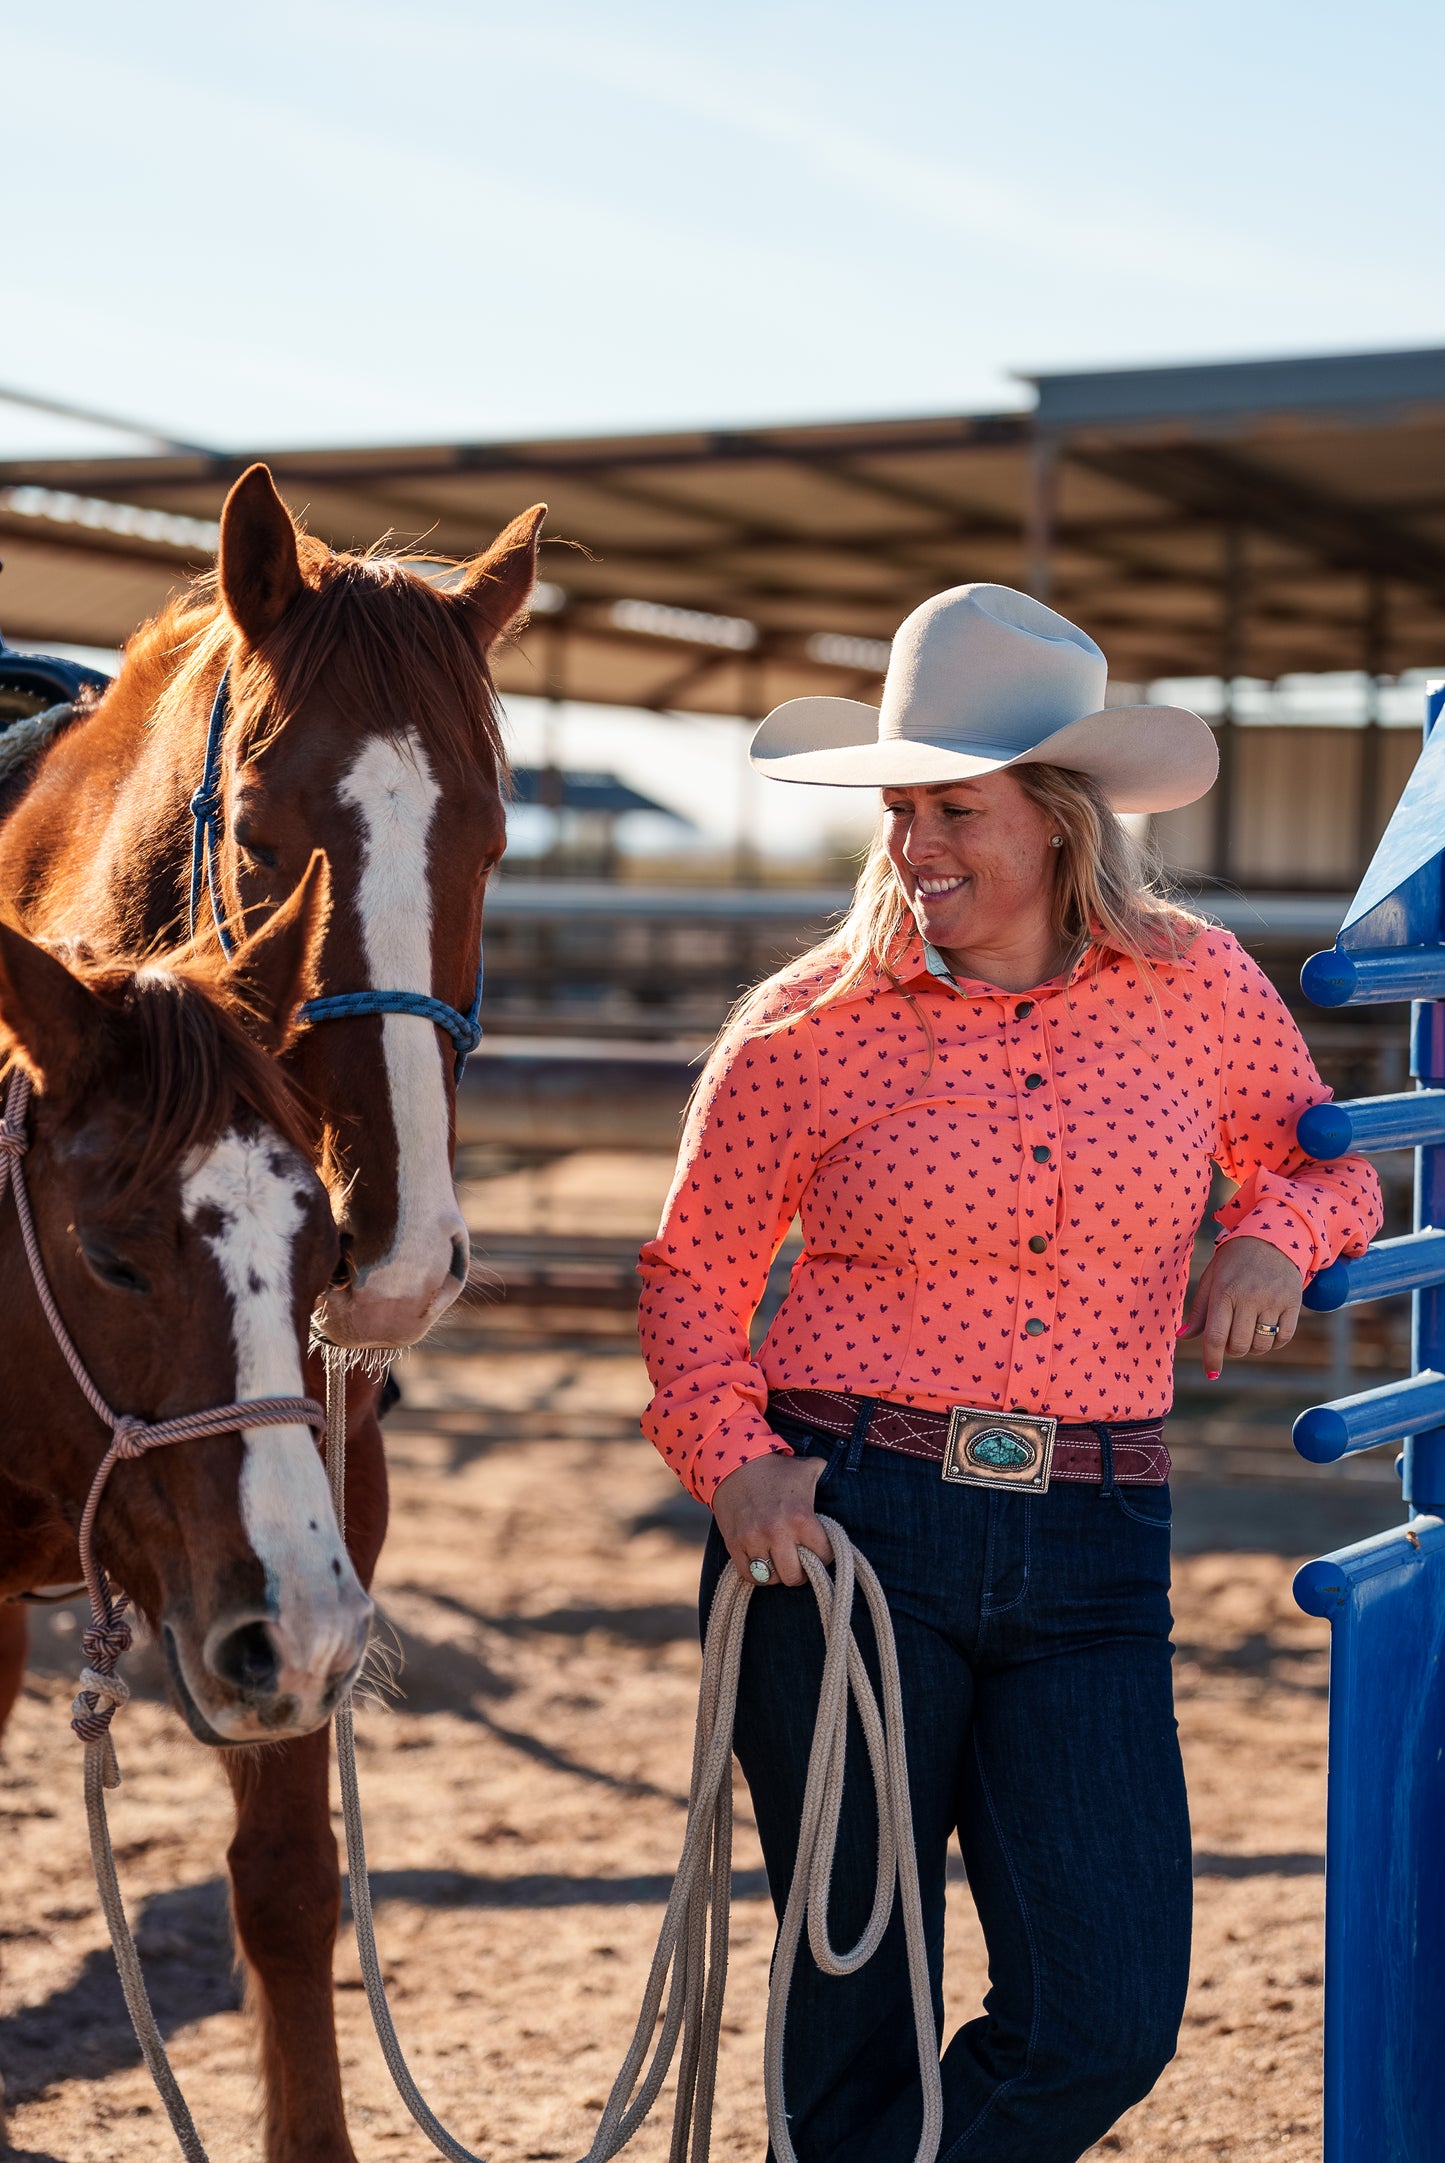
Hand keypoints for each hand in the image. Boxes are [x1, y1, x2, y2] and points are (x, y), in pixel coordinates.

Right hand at [711, 1452, 833, 1586]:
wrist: (734, 1462)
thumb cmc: (775, 1468)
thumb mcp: (807, 1468)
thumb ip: (827, 1475)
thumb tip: (841, 1480)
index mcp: (800, 1517)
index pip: (823, 1555)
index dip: (825, 1555)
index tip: (821, 1550)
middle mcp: (777, 1532)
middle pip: (794, 1576)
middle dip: (801, 1572)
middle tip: (799, 1563)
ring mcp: (753, 1540)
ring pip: (771, 1578)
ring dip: (778, 1573)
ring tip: (780, 1562)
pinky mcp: (734, 1544)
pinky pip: (748, 1575)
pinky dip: (757, 1575)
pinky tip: (763, 1564)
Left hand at [1179, 1235, 1303, 1378]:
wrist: (1272, 1237)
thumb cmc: (1234, 1262)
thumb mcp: (1213, 1279)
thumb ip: (1200, 1311)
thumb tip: (1182, 1337)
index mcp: (1224, 1292)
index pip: (1216, 1336)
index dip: (1212, 1359)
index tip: (1211, 1373)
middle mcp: (1250, 1297)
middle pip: (1239, 1345)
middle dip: (1233, 1350)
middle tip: (1232, 1338)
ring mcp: (1273, 1300)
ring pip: (1262, 1344)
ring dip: (1253, 1347)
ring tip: (1249, 1331)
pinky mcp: (1293, 1302)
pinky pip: (1284, 1337)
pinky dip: (1274, 1342)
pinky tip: (1267, 1330)